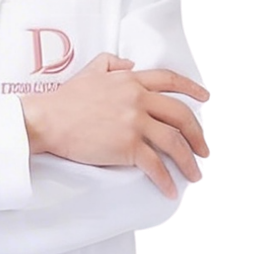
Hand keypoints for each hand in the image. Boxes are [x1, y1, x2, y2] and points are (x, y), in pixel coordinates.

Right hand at [20, 52, 210, 197]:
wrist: (47, 119)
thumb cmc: (65, 99)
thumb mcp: (90, 71)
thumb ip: (112, 62)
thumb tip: (131, 62)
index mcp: (130, 81)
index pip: (170, 80)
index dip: (192, 89)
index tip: (206, 98)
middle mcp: (137, 99)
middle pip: (181, 115)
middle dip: (198, 136)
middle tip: (205, 150)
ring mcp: (133, 123)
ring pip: (174, 142)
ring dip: (189, 162)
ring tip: (195, 175)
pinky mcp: (126, 146)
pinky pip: (155, 165)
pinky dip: (165, 180)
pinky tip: (170, 190)